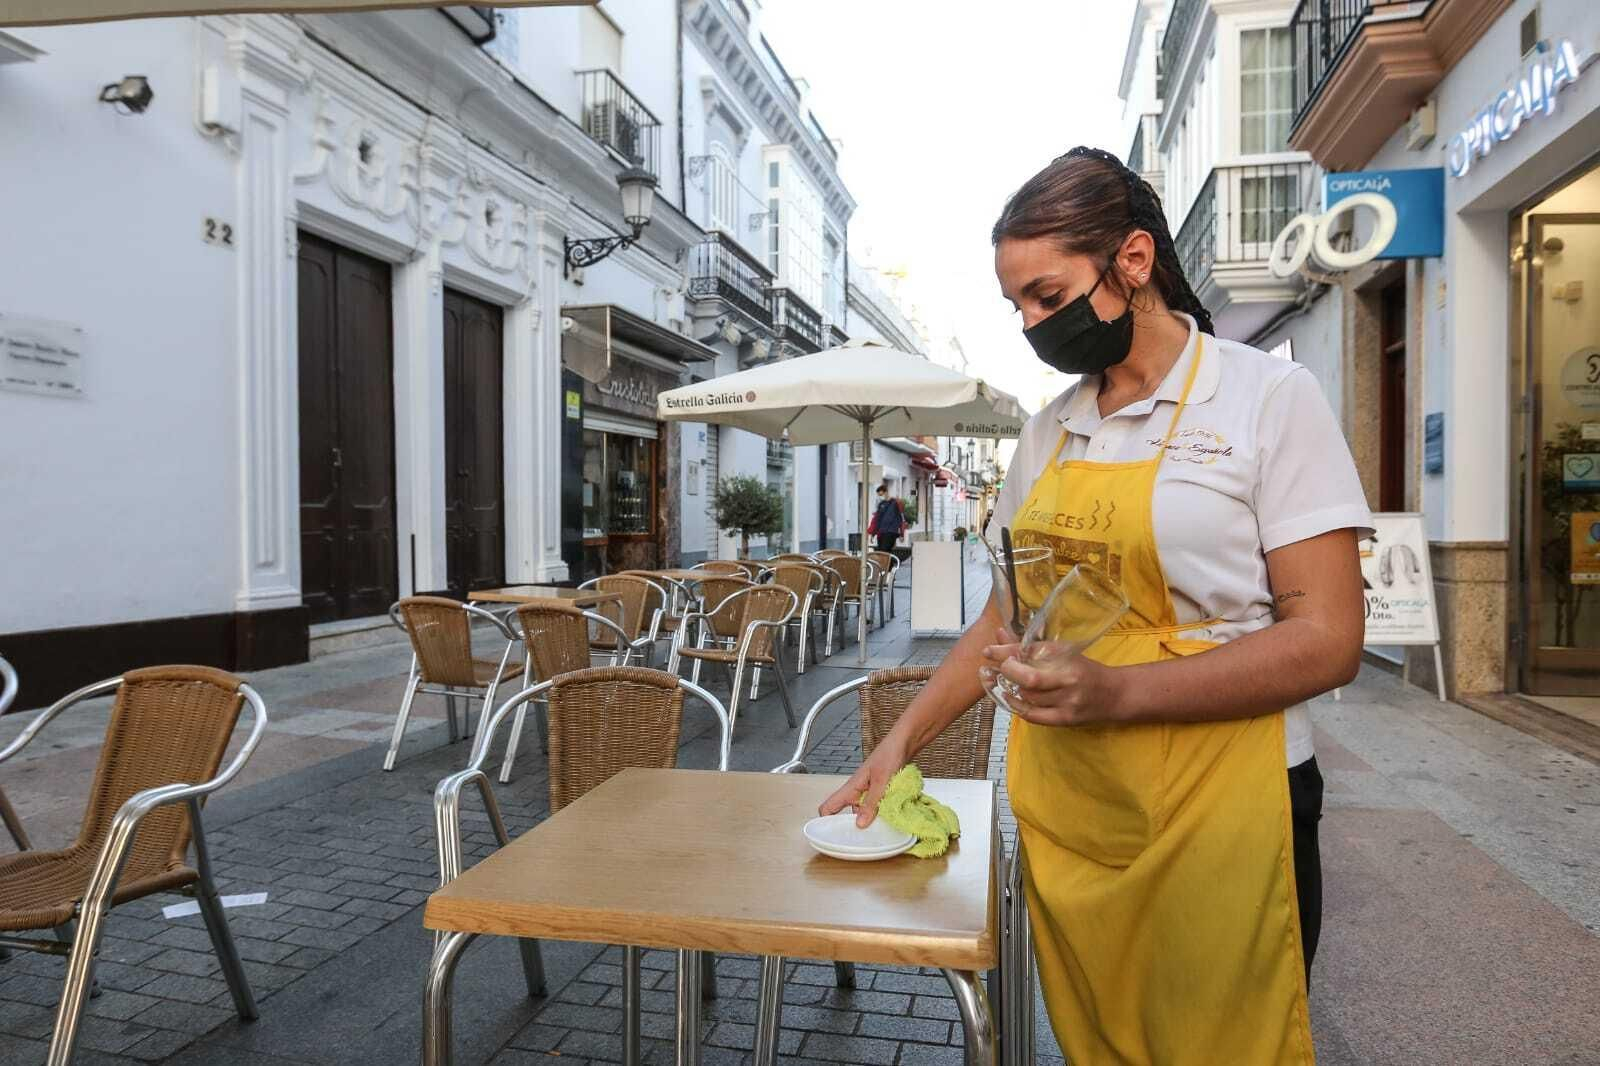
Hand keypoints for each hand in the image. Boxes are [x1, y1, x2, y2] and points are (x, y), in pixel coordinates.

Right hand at [819, 734, 908, 827]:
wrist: (904, 742)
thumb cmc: (890, 754)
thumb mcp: (881, 782)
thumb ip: (871, 803)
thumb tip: (860, 824)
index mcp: (851, 787)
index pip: (828, 807)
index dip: (826, 822)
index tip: (832, 836)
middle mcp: (857, 791)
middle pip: (849, 814)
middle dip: (857, 825)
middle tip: (867, 837)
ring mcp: (868, 791)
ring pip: (865, 811)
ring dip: (873, 818)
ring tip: (885, 824)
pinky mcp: (880, 790)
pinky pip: (877, 806)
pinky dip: (883, 811)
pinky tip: (893, 814)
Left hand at [990, 644, 1125, 725]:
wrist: (1114, 694)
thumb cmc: (1084, 669)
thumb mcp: (1061, 651)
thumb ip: (1028, 645)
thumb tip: (998, 634)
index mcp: (1066, 656)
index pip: (1031, 651)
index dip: (1006, 651)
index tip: (988, 651)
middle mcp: (1068, 678)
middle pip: (1030, 678)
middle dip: (1008, 672)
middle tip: (997, 669)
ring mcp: (1067, 700)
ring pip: (1029, 697)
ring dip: (1011, 689)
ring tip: (1003, 682)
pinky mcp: (1066, 719)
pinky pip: (1034, 716)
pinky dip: (1018, 707)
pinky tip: (1011, 698)